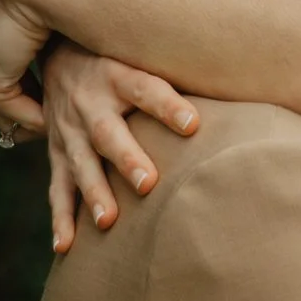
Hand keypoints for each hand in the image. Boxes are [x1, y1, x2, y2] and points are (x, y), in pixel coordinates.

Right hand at [42, 42, 201, 252]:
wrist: (55, 54)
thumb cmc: (119, 60)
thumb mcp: (140, 54)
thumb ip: (180, 72)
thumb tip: (245, 84)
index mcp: (118, 77)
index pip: (146, 89)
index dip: (168, 106)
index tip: (193, 125)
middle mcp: (90, 104)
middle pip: (108, 132)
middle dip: (127, 159)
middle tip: (149, 183)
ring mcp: (70, 131)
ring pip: (81, 164)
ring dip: (94, 194)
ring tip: (108, 222)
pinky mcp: (57, 152)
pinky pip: (57, 188)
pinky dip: (61, 218)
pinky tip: (66, 246)